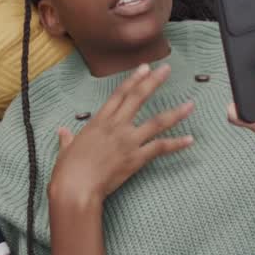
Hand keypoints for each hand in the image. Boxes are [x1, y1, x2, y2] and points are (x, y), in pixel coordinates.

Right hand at [48, 63, 193, 205]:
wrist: (77, 187)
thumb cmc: (68, 170)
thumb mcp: (66, 150)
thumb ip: (67, 139)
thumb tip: (63, 132)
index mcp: (99, 121)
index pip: (119, 94)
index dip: (133, 79)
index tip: (144, 67)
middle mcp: (116, 126)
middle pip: (138, 98)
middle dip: (154, 82)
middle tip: (167, 69)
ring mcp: (128, 141)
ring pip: (156, 122)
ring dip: (175, 112)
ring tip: (191, 105)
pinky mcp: (136, 158)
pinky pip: (160, 147)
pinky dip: (176, 144)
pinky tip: (190, 140)